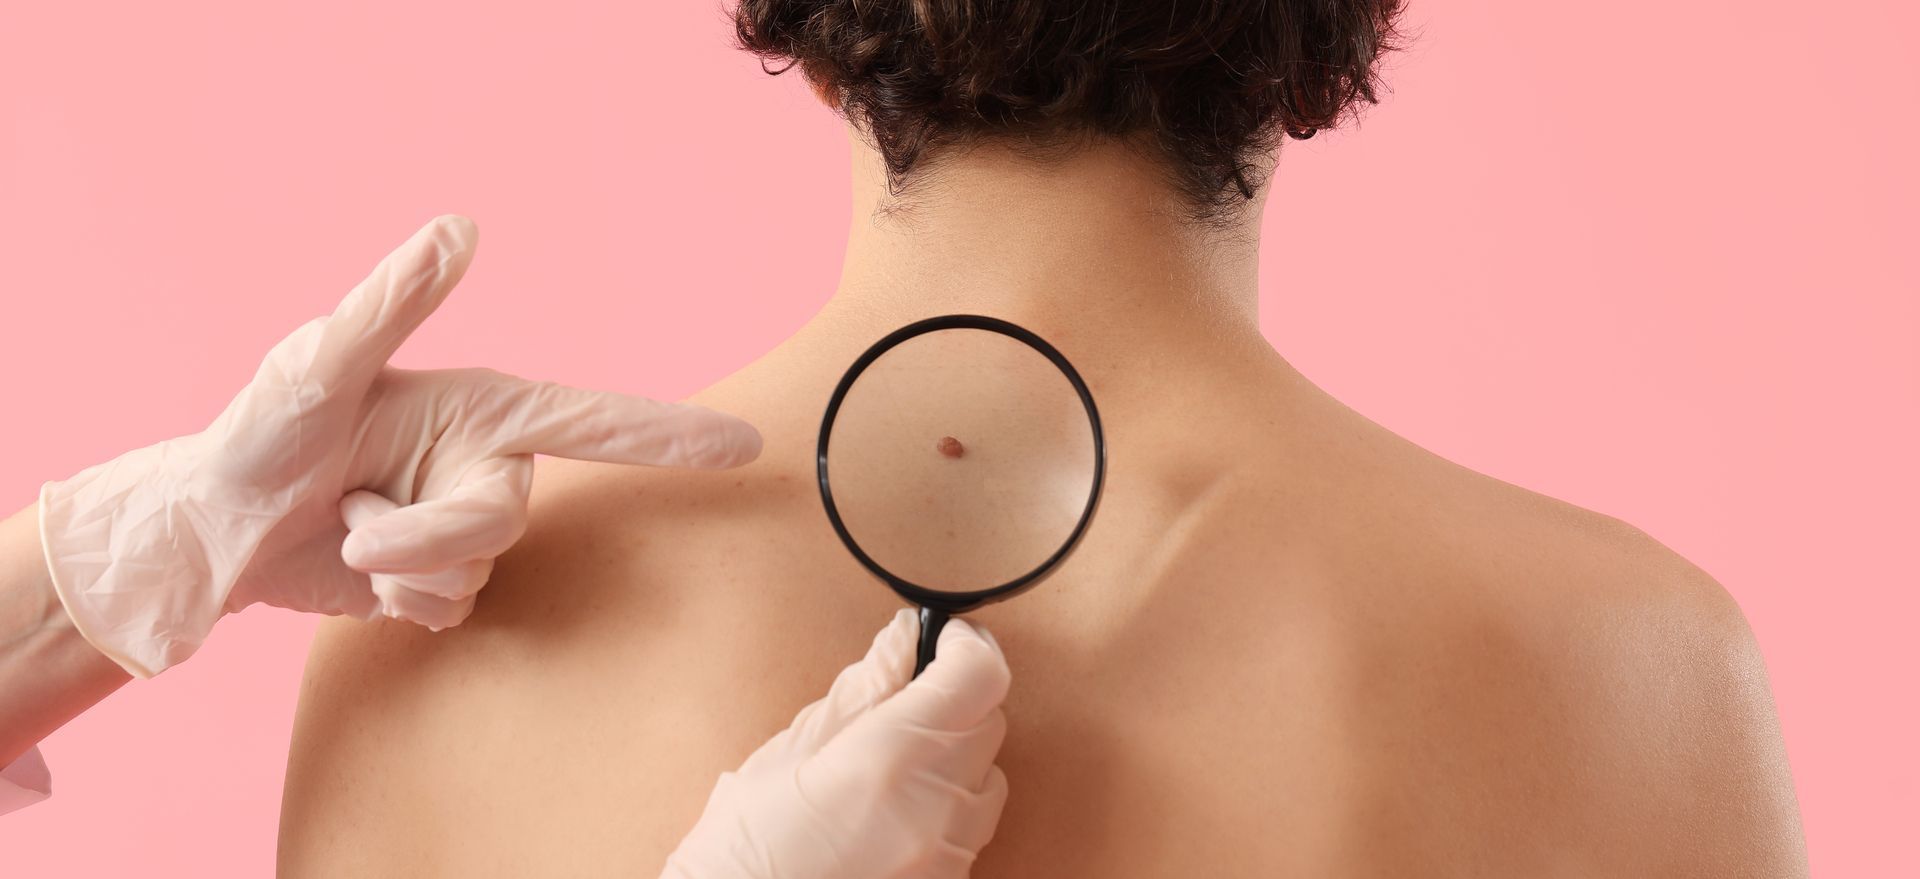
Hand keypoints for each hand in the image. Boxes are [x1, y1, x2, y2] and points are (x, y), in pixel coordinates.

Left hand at [36, 215, 760, 676]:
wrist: (213, 527)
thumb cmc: (259, 433)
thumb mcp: (319, 365)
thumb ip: (393, 301)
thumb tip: (458, 227)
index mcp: (481, 408)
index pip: (595, 421)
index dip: (670, 435)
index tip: (745, 447)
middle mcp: (485, 463)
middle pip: (505, 521)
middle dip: (428, 536)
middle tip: (355, 522)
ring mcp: (463, 523)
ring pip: (474, 571)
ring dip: (398, 565)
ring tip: (344, 525)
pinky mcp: (438, 576)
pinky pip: (450, 606)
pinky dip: (395, 596)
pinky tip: (356, 563)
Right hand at [661, 610, 1012, 878]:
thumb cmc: (746, 852)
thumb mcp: (788, 754)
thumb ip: (859, 691)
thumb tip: (901, 638)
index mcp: (891, 759)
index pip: (978, 676)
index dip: (965, 645)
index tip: (940, 637)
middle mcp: (936, 807)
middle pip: (989, 722)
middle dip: (954, 698)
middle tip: (900, 700)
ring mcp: (949, 853)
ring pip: (988, 777)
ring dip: (954, 756)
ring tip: (889, 768)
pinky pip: (972, 827)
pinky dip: (947, 804)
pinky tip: (892, 811)